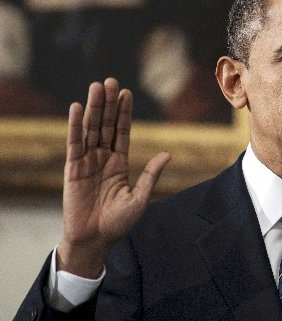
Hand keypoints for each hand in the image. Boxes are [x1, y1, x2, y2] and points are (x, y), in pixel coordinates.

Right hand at [57, 78, 169, 277]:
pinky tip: (78, 108)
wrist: (96, 240)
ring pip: (91, 129)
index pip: (122, 132)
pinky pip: (74, 144)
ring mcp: (87, 162)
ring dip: (94, 108)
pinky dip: (75, 126)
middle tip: (110, 80)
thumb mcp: (140, 197)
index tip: (126, 92)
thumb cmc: (119, 222)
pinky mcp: (73, 169)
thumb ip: (150, 175)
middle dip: (109, 103)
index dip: (124, 112)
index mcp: (119, 163)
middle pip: (106, 125)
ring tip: (97, 86)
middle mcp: (103, 158)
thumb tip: (167, 154)